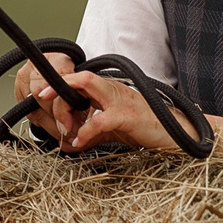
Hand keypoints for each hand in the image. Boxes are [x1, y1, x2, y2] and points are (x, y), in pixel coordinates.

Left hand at [12, 58, 222, 156]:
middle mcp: (115, 90)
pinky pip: (102, 118)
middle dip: (60, 93)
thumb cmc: (147, 131)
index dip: (59, 85)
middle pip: (80, 78)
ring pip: (88, 87)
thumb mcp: (113, 131)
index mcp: (110, 91)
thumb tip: (67, 143)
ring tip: (63, 129)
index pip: (80, 80)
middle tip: (51, 114)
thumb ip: (90, 134)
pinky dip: (86, 130)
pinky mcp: (130, 116)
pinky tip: (79, 142)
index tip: (42, 96)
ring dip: (69, 107)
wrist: (180, 137)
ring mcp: (123, 100)